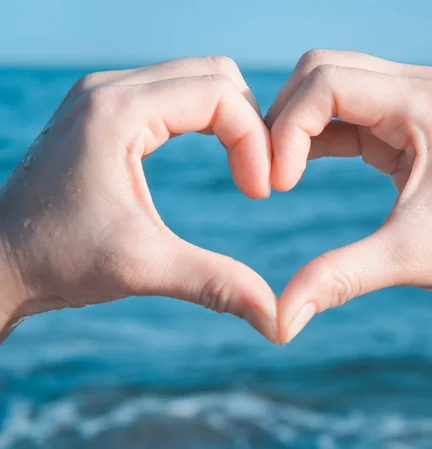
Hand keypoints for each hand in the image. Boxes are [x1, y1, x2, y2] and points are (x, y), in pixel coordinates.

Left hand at [0, 57, 277, 341]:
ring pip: (197, 78)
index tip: (259, 194)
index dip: (255, 140)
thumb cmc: (58, 260)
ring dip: (231, 119)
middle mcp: (110, 88)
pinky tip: (214, 152)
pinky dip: (207, 117)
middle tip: (256, 177)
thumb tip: (276, 319)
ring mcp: (106, 93)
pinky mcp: (107, 108)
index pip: (219, 95)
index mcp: (118, 112)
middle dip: (250, 123)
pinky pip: (176, 92)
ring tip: (242, 168)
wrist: (1, 260)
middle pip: (215, 75)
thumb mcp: (143, 268)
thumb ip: (216, 284)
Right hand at [267, 50, 431, 342]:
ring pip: (330, 87)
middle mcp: (421, 88)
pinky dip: (315, 137)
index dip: (287, 128)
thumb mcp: (407, 260)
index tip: (276, 185)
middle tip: (269, 176)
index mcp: (428, 103)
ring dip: (296, 127)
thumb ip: (337, 279)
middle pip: (324, 70)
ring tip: (279, 176)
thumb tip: (279, 322)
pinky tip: (297, 171)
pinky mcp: (405, 124)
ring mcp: (414, 103)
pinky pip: (345, 113)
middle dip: (284, 118)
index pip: (328, 82)